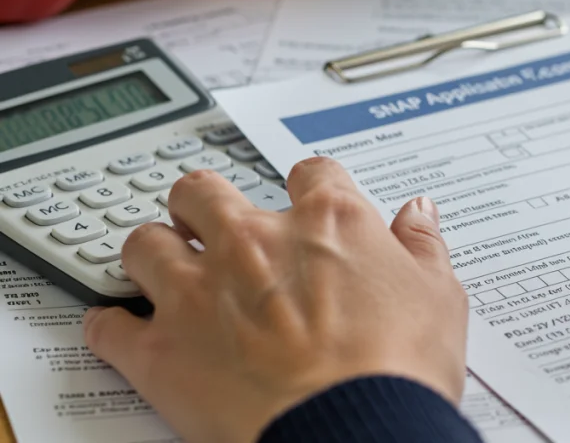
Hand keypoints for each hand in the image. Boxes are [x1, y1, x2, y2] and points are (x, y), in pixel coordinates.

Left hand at [83, 157, 467, 442]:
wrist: (353, 432)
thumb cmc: (399, 370)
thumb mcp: (440, 297)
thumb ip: (422, 246)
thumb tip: (420, 214)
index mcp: (328, 222)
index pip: (310, 173)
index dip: (310, 187)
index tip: (311, 204)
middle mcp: (254, 241)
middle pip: (203, 190)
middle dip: (206, 204)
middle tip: (216, 226)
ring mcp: (198, 292)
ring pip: (145, 243)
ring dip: (154, 252)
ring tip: (165, 268)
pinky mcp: (160, 350)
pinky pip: (109, 326)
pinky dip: (113, 327)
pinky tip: (125, 332)